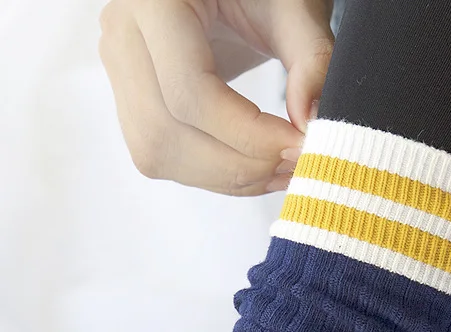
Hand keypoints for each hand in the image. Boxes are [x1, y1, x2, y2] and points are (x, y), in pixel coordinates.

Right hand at [99, 0, 333, 195]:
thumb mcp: (296, 8)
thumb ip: (313, 59)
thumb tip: (311, 123)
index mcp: (154, 0)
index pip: (189, 92)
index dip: (248, 134)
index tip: (299, 146)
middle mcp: (123, 35)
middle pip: (167, 130)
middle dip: (238, 164)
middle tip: (295, 165)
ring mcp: (120, 72)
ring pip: (159, 153)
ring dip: (227, 178)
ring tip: (281, 171)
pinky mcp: (133, 103)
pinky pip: (165, 157)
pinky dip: (216, 175)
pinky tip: (257, 169)